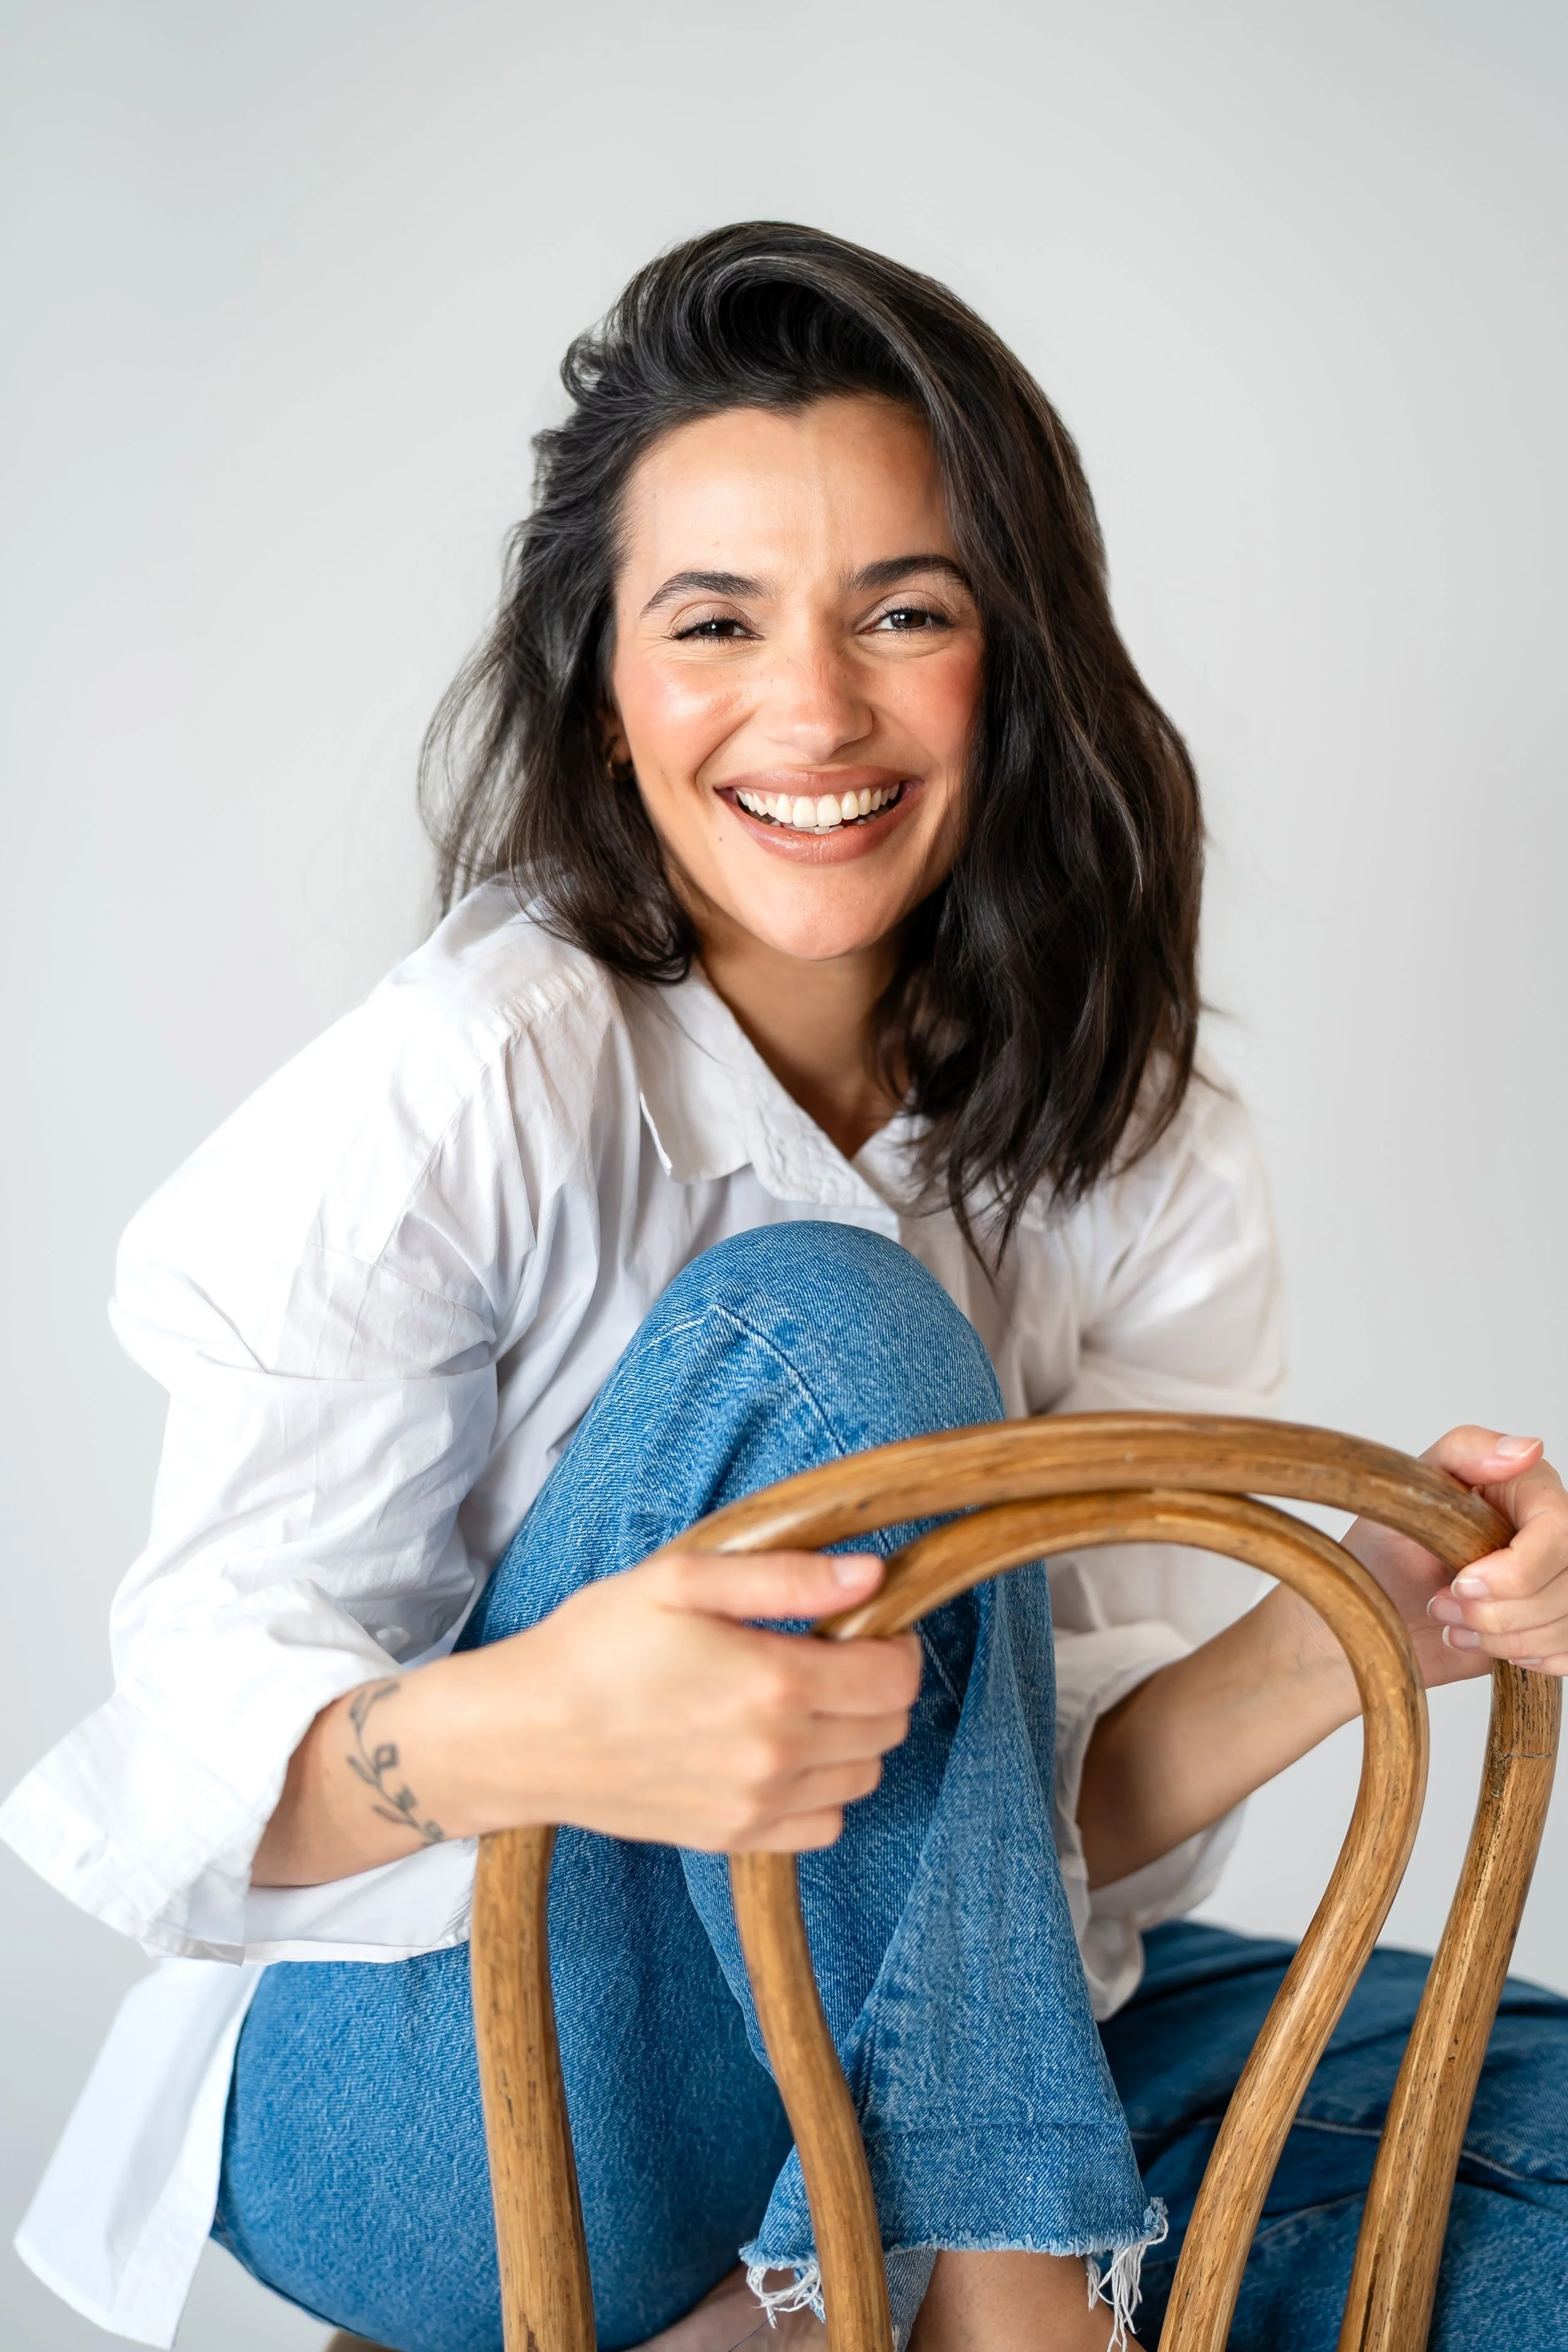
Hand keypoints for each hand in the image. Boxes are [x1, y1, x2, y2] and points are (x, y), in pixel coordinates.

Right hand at [416, 1548, 920, 1855]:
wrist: (524, 1733)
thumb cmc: (596, 1645)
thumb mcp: (683, 1580)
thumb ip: (786, 1576)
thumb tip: (872, 1573)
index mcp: (774, 1682)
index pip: (894, 1677)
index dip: (895, 1644)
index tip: (867, 1625)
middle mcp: (777, 1754)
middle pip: (887, 1728)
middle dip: (876, 1686)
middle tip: (830, 1656)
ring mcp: (757, 1805)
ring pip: (863, 1776)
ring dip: (853, 1737)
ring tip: (801, 1703)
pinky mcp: (733, 1838)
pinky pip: (824, 1825)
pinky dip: (822, 1791)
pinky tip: (781, 1754)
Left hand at [1343, 1428, 1567, 1685]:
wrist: (1368, 1611)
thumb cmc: (1382, 1549)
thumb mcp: (1406, 1487)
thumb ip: (1465, 1452)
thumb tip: (1527, 1448)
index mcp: (1526, 1490)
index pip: (1560, 1530)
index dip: (1517, 1570)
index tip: (1462, 1583)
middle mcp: (1549, 1535)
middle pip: (1567, 1586)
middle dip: (1499, 1611)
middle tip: (1441, 1602)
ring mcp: (1553, 1583)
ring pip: (1567, 1624)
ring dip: (1502, 1637)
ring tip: (1451, 1620)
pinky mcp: (1550, 1626)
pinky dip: (1521, 1657)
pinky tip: (1479, 1642)